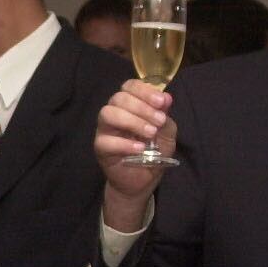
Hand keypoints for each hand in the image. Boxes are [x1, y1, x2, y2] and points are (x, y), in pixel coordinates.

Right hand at [95, 79, 176, 229]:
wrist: (144, 179)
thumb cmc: (153, 152)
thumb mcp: (166, 134)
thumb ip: (165, 116)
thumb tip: (166, 98)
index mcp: (129, 105)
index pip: (129, 87)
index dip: (144, 91)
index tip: (162, 102)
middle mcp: (114, 113)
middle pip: (118, 98)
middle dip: (142, 107)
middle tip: (159, 121)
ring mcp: (104, 130)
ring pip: (107, 114)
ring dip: (132, 121)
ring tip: (150, 134)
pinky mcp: (100, 148)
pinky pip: (105, 141)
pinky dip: (124, 143)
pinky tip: (139, 149)